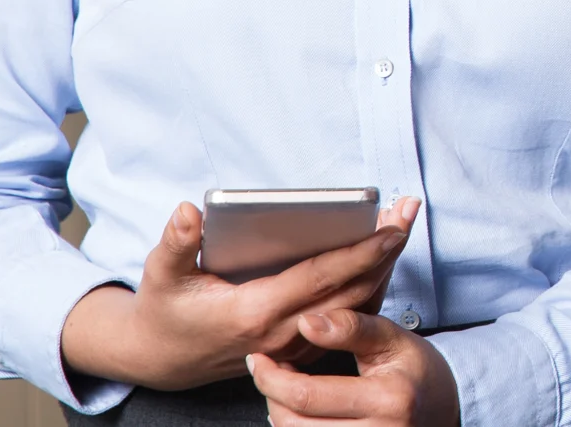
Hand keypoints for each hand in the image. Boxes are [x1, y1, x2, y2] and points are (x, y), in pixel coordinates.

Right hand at [60, 199, 418, 390]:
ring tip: (402, 226)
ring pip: (354, 308)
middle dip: (386, 253)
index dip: (360, 253)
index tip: (392, 229)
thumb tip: (189, 211)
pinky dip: (368, 288)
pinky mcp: (298, 347)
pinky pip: (345, 318)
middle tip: (409, 212)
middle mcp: (282, 333)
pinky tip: (382, 258)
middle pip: (351, 293)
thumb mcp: (162, 275)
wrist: (161, 359)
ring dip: (383, 268)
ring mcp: (293, 345)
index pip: (320, 280)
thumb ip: (176, 243)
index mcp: (254, 313)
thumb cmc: (166, 311)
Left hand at [248, 310, 458, 425]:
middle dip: (270, 395)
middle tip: (267, 370)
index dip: (272, 377)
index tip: (260, 357)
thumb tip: (306, 322)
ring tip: (283, 388)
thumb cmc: (416, 369)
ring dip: (279, 413)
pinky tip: (297, 412)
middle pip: (294, 424)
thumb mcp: (392, 338)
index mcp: (388, 399)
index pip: (308, 396)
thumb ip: (351, 328)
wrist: (445, 405)